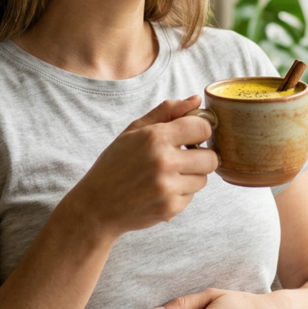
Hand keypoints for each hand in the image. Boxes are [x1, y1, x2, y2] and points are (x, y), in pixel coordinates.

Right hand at [62, 97, 216, 238]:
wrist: (96, 206)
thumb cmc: (115, 164)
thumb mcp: (134, 131)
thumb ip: (167, 111)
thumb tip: (196, 100)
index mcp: (155, 137)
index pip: (203, 127)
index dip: (199, 130)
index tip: (190, 136)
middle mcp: (164, 162)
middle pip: (211, 158)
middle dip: (200, 157)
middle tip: (182, 158)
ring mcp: (168, 187)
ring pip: (203, 179)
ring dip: (190, 176)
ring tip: (167, 175)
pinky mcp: (170, 208)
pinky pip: (191, 196)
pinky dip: (180, 193)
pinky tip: (160, 191)